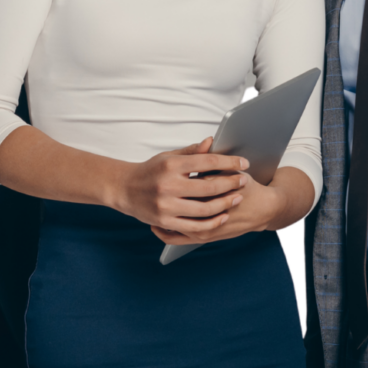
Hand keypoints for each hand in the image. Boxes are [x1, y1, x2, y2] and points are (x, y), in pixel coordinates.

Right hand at [118, 137, 249, 236]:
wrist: (123, 188)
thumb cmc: (149, 171)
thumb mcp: (168, 157)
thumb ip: (191, 152)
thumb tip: (211, 142)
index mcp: (170, 165)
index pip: (207, 161)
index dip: (229, 162)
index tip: (243, 162)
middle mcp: (168, 185)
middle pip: (209, 187)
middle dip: (231, 183)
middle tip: (243, 180)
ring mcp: (166, 206)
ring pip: (205, 209)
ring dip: (225, 204)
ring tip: (236, 197)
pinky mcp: (165, 221)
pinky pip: (194, 226)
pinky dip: (212, 221)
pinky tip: (222, 215)